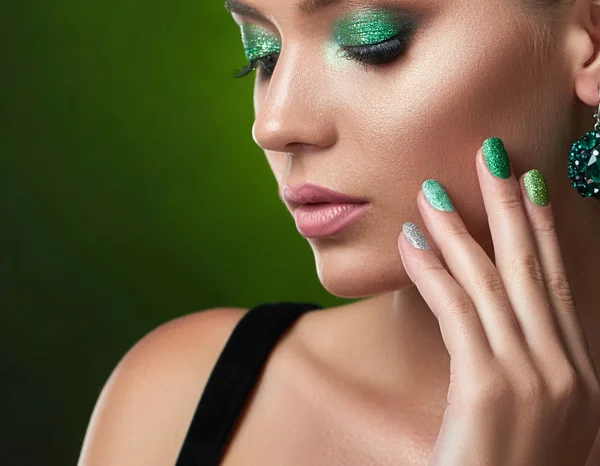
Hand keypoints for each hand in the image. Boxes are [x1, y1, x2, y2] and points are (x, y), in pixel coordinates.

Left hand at [397, 138, 599, 465]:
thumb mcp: (531, 417)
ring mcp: (533, 378)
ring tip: (431, 191)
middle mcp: (566, 370)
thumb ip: (525, 367)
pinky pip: (457, 311)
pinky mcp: (489, 388)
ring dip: (459, 230)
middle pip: (532, 269)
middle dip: (509, 206)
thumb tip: (492, 316)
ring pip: (491, 283)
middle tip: (491, 155)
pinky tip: (411, 240)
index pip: (558, 284)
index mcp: (580, 375)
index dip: (543, 229)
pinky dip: (433, 271)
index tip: (529, 184)